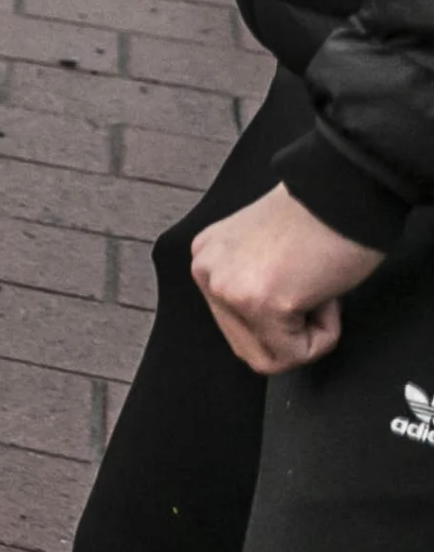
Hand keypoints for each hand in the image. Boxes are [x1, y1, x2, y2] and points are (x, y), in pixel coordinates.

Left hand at [191, 184, 389, 374]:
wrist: (344, 194)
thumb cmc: (319, 220)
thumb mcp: (262, 255)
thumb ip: (249, 285)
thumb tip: (258, 327)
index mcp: (207, 259)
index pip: (234, 325)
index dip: (281, 318)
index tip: (299, 282)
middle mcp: (208, 272)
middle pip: (246, 347)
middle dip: (290, 333)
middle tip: (310, 290)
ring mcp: (229, 288)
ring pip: (270, 357)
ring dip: (306, 336)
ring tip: (315, 290)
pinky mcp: (259, 303)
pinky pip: (296, 353)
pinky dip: (324, 335)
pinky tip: (324, 294)